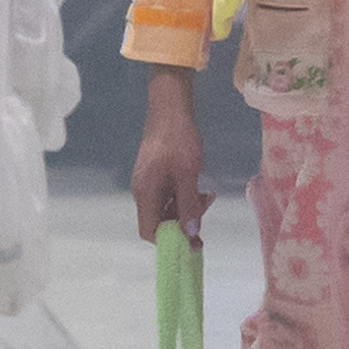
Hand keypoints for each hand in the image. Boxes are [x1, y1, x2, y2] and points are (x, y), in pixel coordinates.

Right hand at [129, 65, 207, 240]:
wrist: (170, 108)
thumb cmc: (178, 139)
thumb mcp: (188, 174)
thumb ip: (189, 206)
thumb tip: (191, 235)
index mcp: (145, 193)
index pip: (149, 231)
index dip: (169, 240)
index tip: (192, 238)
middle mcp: (143, 192)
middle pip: (159, 221)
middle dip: (183, 221)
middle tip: (205, 205)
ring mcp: (148, 183)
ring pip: (166, 208)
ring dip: (186, 208)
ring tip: (206, 194)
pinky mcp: (155, 175)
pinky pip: (167, 196)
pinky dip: (183, 197)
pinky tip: (197, 187)